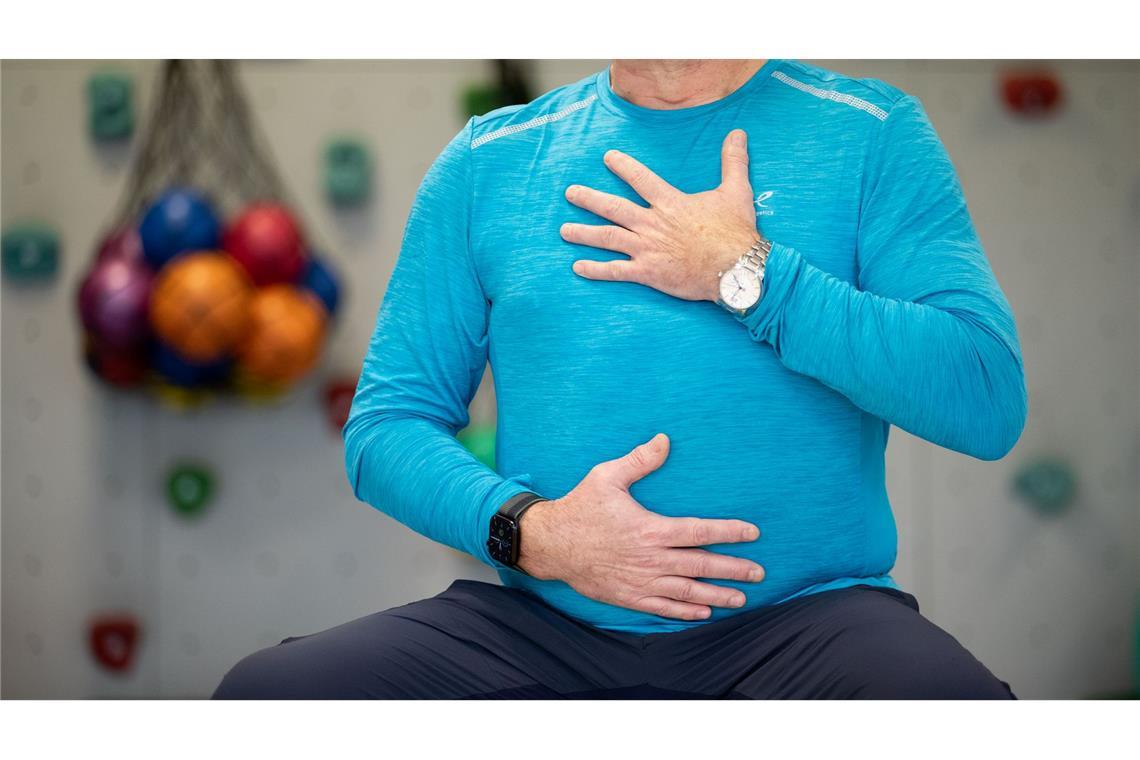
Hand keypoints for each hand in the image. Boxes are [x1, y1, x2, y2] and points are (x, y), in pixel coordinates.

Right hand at [517, 433, 764, 620]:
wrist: (550, 544)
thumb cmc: (580, 508)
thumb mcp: (606, 477)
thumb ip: (639, 460)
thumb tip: (664, 440)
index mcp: (651, 529)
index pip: (700, 532)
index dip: (730, 532)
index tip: (753, 533)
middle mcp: (651, 559)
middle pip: (702, 566)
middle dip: (734, 569)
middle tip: (759, 573)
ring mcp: (641, 581)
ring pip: (688, 591)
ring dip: (717, 595)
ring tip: (741, 597)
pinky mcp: (628, 596)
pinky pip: (663, 606)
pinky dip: (686, 611)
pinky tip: (704, 612)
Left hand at [560, 129, 759, 301]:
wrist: (736, 268)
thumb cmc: (735, 231)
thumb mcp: (736, 191)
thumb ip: (732, 161)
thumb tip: (738, 133)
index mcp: (670, 203)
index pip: (640, 179)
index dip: (623, 166)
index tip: (607, 158)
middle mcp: (652, 224)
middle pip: (613, 208)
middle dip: (589, 199)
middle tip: (570, 193)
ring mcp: (647, 249)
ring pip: (608, 238)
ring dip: (584, 234)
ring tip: (564, 231)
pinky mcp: (648, 272)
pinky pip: (616, 271)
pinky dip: (596, 270)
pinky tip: (577, 267)